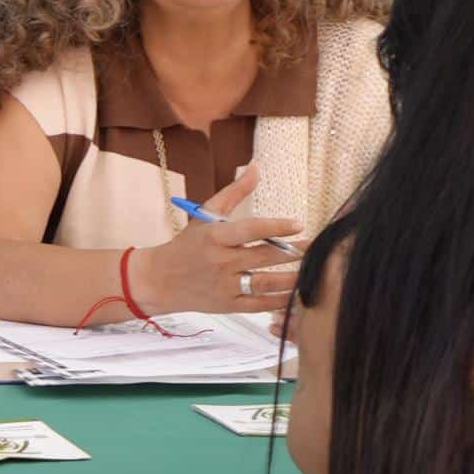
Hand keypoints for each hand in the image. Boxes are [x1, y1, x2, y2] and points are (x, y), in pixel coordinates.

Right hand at [129, 166, 304, 316]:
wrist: (159, 280)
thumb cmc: (187, 245)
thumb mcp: (205, 215)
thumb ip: (235, 193)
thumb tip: (256, 168)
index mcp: (214, 237)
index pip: (249, 230)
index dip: (276, 227)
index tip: (298, 224)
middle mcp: (220, 262)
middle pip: (263, 257)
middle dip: (293, 252)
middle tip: (315, 247)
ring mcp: (224, 286)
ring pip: (265, 283)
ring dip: (291, 278)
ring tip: (311, 271)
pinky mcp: (228, 305)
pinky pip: (259, 304)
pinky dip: (279, 301)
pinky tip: (296, 294)